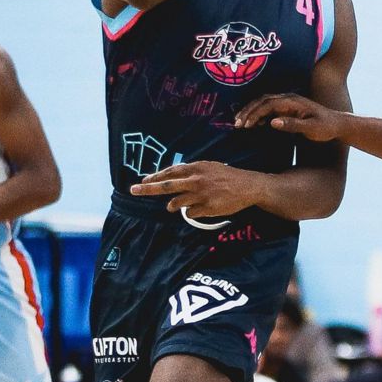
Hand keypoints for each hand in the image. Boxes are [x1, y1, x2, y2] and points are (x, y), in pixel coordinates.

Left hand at [129, 161, 262, 220]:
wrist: (248, 186)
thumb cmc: (227, 176)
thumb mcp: (208, 167)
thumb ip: (190, 171)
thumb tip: (172, 178)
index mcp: (196, 168)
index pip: (170, 172)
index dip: (155, 177)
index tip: (142, 181)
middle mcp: (195, 181)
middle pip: (166, 186)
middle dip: (147, 189)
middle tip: (133, 190)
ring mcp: (200, 196)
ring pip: (176, 204)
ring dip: (172, 206)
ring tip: (173, 206)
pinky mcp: (206, 209)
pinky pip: (190, 214)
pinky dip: (192, 212)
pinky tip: (201, 208)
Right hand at [234, 93, 347, 141]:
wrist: (338, 124)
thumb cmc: (326, 127)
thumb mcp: (311, 129)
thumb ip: (292, 125)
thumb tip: (272, 122)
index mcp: (293, 102)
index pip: (267, 104)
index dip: (254, 113)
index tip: (244, 125)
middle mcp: (289, 99)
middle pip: (262, 101)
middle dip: (248, 111)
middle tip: (236, 123)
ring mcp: (289, 102)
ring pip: (264, 103)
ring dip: (251, 111)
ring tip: (240, 123)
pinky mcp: (289, 108)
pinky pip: (269, 108)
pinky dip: (259, 114)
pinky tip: (254, 123)